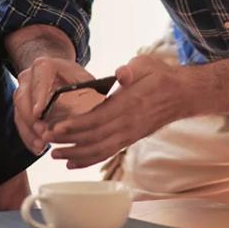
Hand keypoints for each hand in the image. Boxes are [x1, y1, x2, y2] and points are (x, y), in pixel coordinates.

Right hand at [12, 56, 96, 153]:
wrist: (58, 73)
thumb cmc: (74, 78)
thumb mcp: (84, 80)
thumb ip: (89, 91)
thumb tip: (96, 109)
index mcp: (45, 66)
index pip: (39, 77)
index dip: (38, 95)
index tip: (39, 112)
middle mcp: (29, 77)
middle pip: (23, 97)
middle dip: (32, 119)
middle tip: (43, 134)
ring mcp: (22, 92)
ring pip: (19, 111)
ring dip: (30, 131)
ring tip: (42, 146)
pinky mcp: (20, 107)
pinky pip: (19, 122)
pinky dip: (29, 137)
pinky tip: (38, 149)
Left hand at [48, 55, 188, 168]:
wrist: (182, 94)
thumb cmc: (160, 76)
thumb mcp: (146, 64)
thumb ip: (131, 69)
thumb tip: (122, 73)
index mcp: (128, 104)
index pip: (98, 119)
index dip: (76, 125)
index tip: (56, 127)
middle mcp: (128, 123)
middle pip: (93, 137)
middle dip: (68, 140)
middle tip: (45, 139)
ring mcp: (129, 134)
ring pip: (99, 150)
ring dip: (75, 154)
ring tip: (53, 154)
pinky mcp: (130, 139)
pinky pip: (107, 153)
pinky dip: (88, 160)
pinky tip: (72, 162)